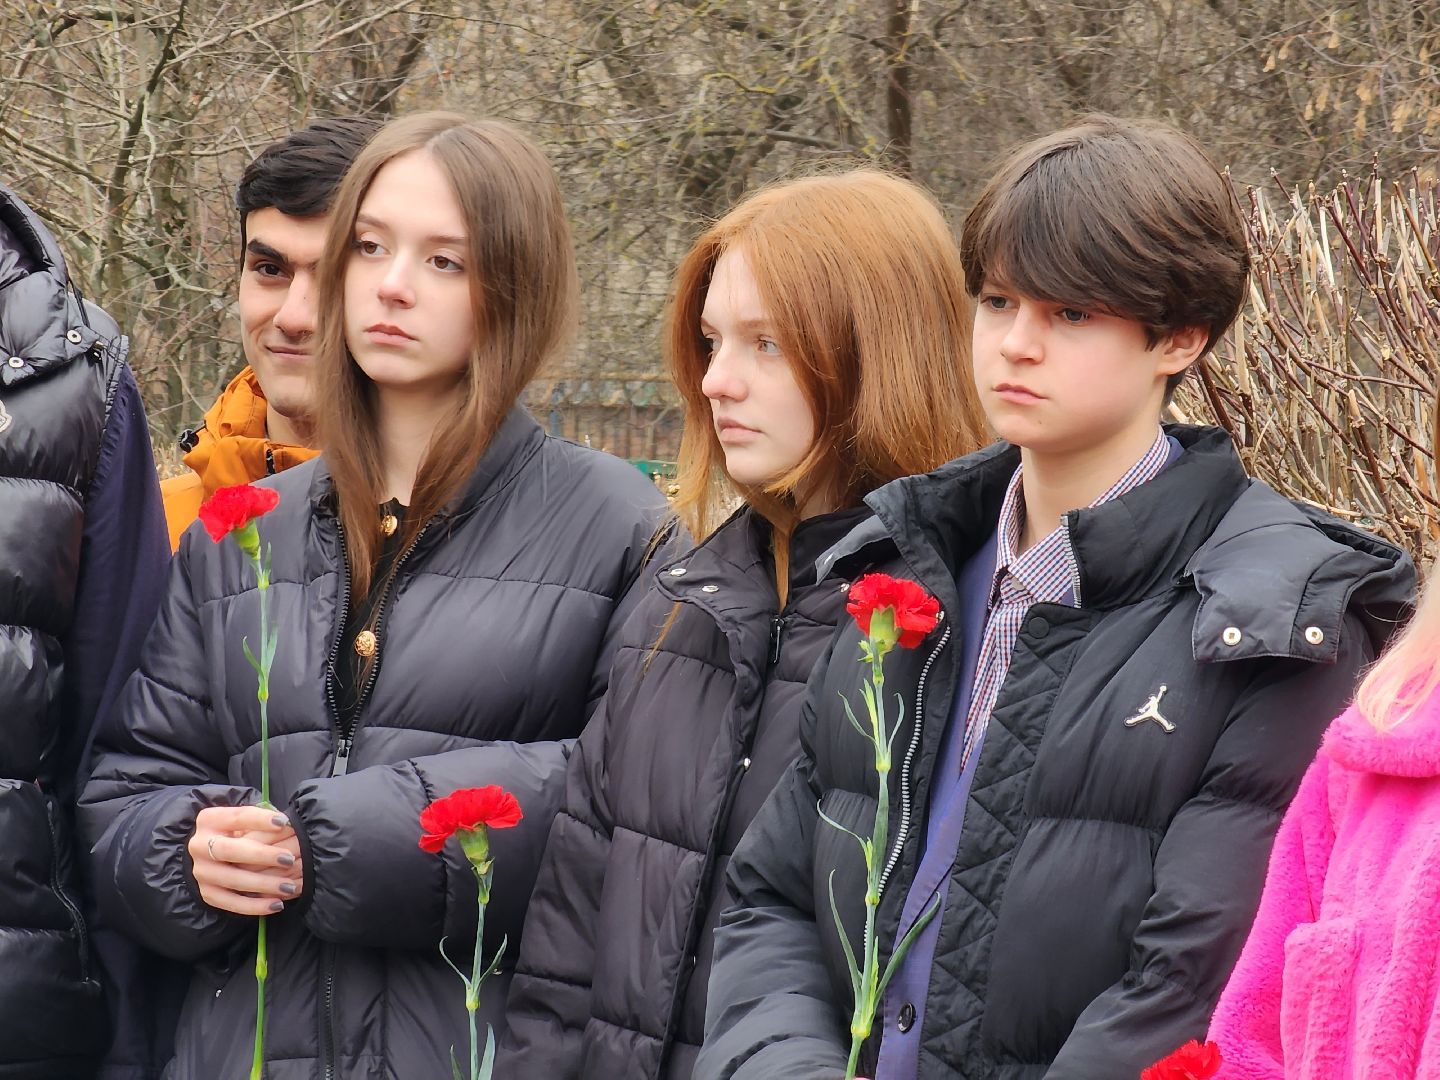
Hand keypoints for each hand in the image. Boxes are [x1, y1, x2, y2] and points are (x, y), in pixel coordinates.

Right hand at [189, 805, 304, 916]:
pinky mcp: (207, 894)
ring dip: (263, 884)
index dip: (260, 819)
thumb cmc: (238, 833)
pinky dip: (254, 905)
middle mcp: (199, 845)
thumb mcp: (245, 822)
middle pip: (228, 850)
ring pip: (232, 879)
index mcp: (210, 820)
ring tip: (289, 886)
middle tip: (288, 859)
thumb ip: (262, 822)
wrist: (210, 856)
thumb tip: (288, 826)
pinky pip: (231, 903)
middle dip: (261, 855)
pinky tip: (276, 904)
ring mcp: (201, 872)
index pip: (236, 817)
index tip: (283, 822)